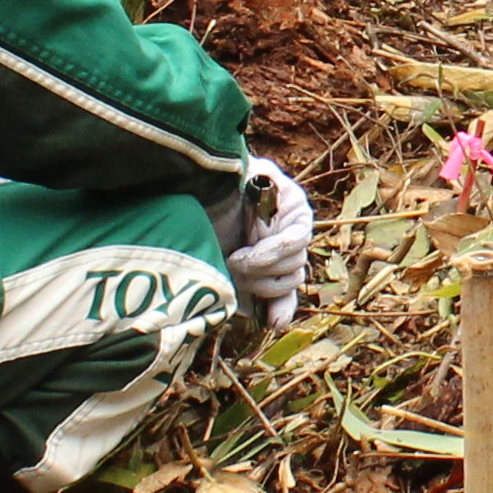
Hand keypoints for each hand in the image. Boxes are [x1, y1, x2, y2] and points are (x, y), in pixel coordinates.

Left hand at [222, 154, 314, 329]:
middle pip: (294, 264)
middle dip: (259, 269)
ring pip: (288, 282)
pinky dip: (281, 311)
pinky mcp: (269, 281)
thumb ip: (256, 173)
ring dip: (259, 284)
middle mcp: (293, 234)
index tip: (240, 255)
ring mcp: (282, 259)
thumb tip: (263, 178)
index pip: (296, 239)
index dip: (269, 252)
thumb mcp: (239, 170)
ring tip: (232, 274)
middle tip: (230, 263)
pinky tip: (273, 322)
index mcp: (293, 209)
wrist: (196, 208)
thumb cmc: (218, 185)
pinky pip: (286, 300)